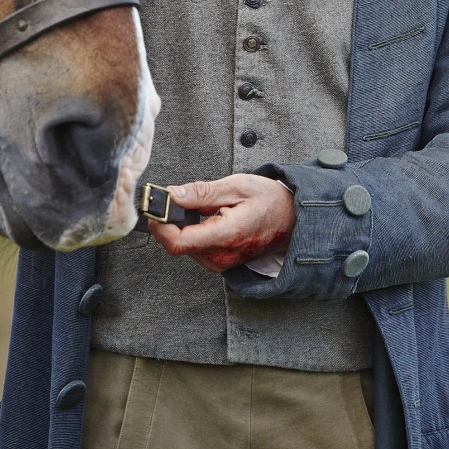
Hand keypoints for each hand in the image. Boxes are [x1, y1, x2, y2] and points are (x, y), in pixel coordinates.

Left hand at [149, 173, 295, 273]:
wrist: (292, 219)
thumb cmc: (269, 200)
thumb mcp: (237, 186)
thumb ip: (202, 192)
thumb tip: (172, 195)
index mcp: (226, 235)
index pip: (178, 242)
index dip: (160, 225)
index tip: (156, 206)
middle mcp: (221, 256)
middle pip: (177, 244)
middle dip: (171, 221)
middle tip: (180, 198)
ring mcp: (221, 263)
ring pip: (184, 246)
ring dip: (183, 226)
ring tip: (202, 208)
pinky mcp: (220, 263)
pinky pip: (195, 249)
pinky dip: (193, 232)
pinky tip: (207, 219)